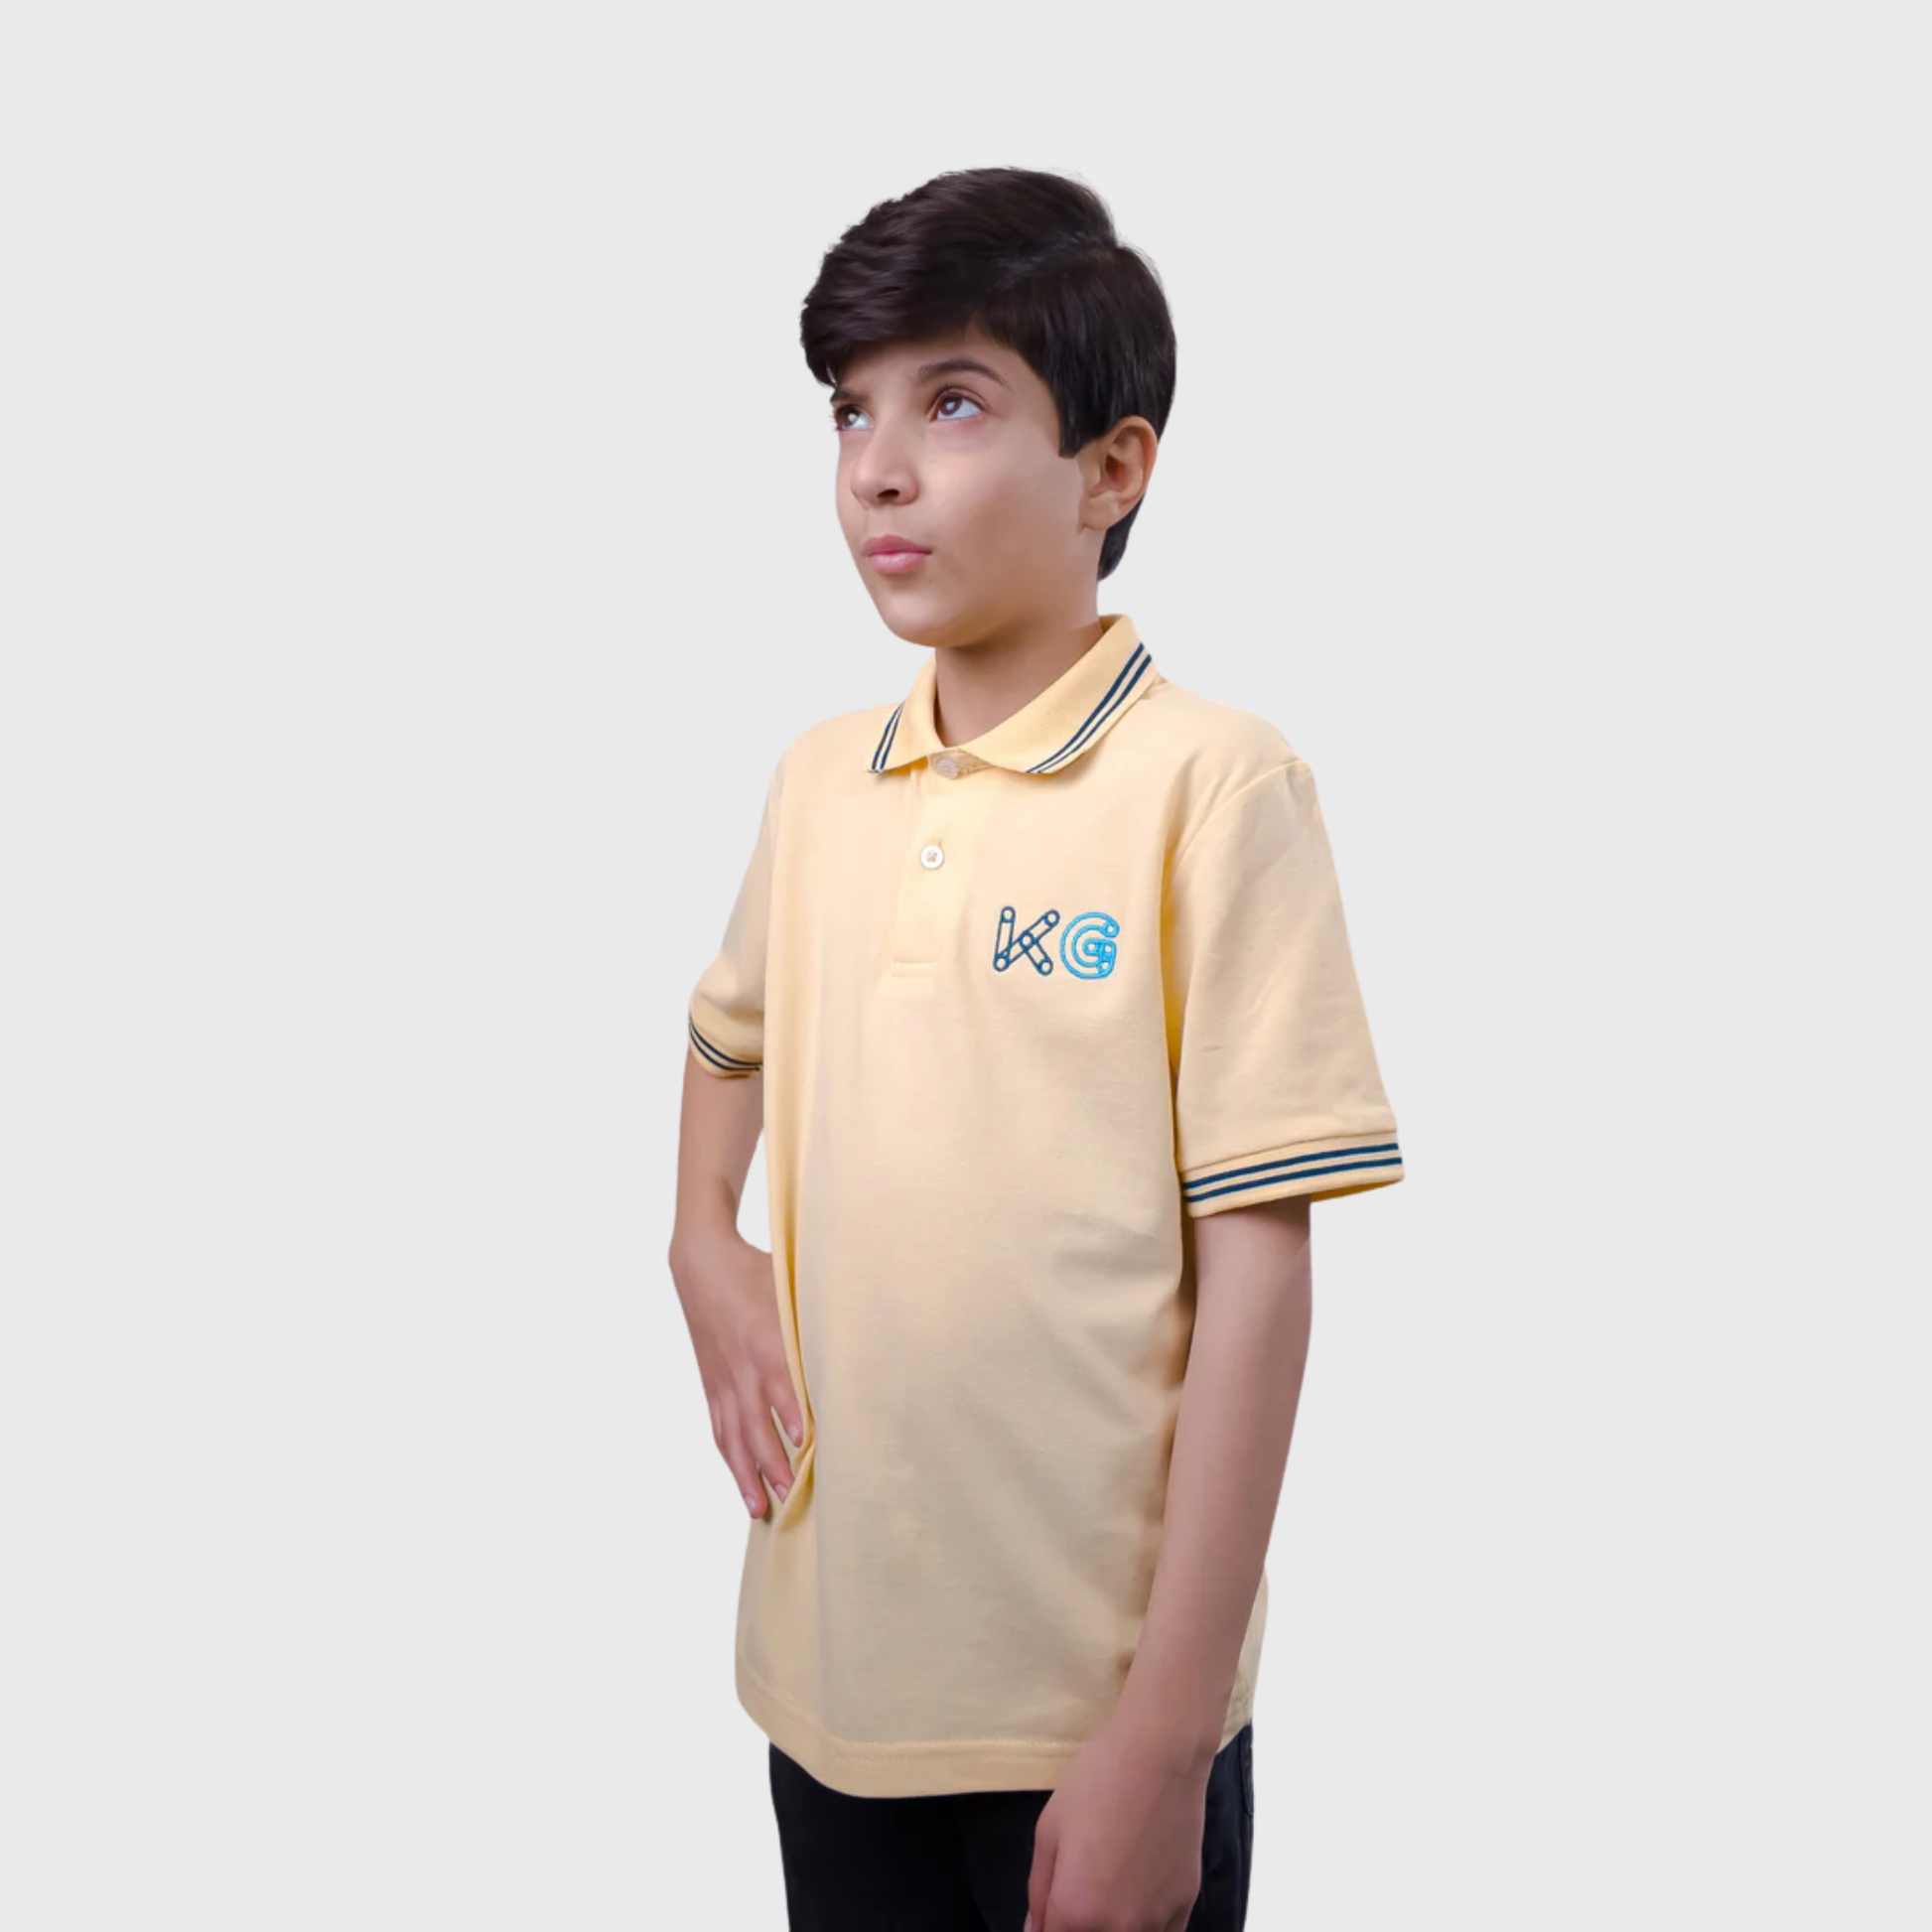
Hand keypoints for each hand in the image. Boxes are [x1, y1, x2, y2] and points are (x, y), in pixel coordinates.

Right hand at [667, 1222, 805, 1518]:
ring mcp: (723, 1379)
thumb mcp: (791, 1287)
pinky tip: (741, 1482)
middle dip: (773, 1463)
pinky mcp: (712, 1384)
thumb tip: (859, 1342)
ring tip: (760, 1509)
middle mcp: (742, 1367)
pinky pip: (720, 1429)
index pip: (781, 1385)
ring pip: (735, 1436)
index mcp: (765, 1340)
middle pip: (756, 1423)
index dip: (792, 1414)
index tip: (807, 1443)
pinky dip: (730, 1459)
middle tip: (792, 1497)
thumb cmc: (756, 1271)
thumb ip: (819, 1318)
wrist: (701, 1261)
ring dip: (748, 1474)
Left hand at [1024, 1704, 1209, 1931]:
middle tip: (1080, 1889)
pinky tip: (1139, 1898)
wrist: (1160, 1755)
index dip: (1047, 1926)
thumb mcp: (1048, 1829)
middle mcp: (1119, 1929)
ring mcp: (1157, 1922)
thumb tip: (1037, 1928)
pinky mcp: (1186, 1906)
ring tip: (1110, 1886)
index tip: (1053, 1908)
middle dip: (1077, 1924)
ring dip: (1113, 1925)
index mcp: (1076, 1912)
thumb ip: (1039, 1889)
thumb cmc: (1096, 1783)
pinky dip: (1146, 1926)